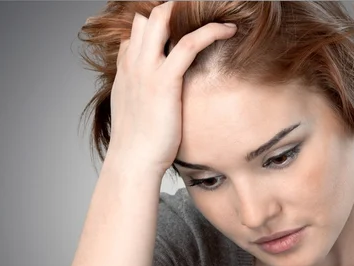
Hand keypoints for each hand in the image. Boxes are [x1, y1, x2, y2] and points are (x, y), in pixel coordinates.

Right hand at [108, 1, 236, 174]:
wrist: (133, 162)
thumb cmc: (138, 143)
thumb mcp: (133, 111)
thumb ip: (140, 93)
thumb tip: (154, 93)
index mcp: (125, 69)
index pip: (135, 31)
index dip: (157, 26)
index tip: (182, 29)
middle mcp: (132, 63)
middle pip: (146, 17)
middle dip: (170, 10)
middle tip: (198, 14)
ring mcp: (146, 70)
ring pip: (162, 18)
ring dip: (188, 10)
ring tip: (217, 16)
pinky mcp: (165, 81)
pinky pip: (189, 43)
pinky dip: (211, 30)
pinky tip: (228, 30)